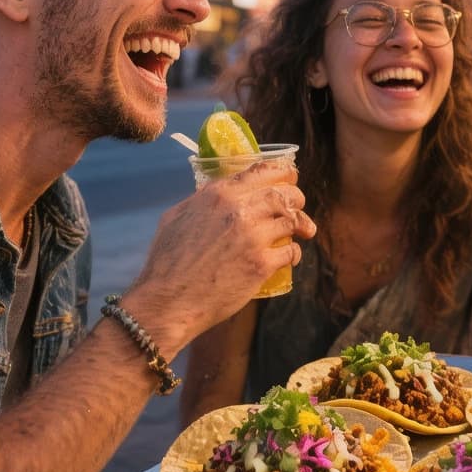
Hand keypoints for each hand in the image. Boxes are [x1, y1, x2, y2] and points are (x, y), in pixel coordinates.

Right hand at [129, 159, 315, 346]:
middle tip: (298, 207)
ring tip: (305, 231)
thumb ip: (201, 200)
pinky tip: (291, 256)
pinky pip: (290, 251)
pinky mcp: (261, 264)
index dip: (282, 173)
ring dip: (302, 225)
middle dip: (296, 198)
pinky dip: (294, 253)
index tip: (290, 179)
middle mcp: (239, 210)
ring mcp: (253, 237)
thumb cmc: (167, 262)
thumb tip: (216, 193)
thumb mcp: (177, 216)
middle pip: (284, 194)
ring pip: (292, 221)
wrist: (168, 301)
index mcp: (219, 194)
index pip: (261, 171)